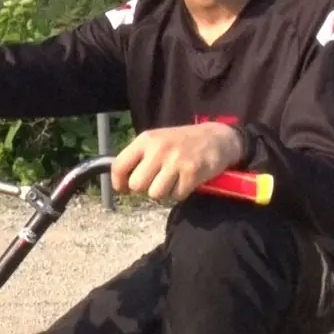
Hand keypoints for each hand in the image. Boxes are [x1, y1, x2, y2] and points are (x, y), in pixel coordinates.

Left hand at [110, 122, 243, 202]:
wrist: (216, 137)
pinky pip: (176, 196)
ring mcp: (175, 160)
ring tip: (172, 180)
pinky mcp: (191, 173)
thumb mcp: (156, 141)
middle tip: (155, 182)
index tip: (124, 189)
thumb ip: (138, 157)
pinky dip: (180, 193)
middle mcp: (158, 149)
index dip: (118, 183)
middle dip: (145, 188)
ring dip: (164, 192)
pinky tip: (186, 180)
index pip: (119, 165)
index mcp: (145, 140)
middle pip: (136, 185)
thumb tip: (120, 182)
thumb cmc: (181, 143)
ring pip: (155, 194)